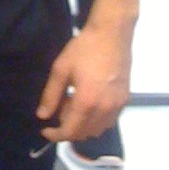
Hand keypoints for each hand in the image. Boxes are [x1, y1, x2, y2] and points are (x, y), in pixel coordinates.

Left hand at [34, 19, 130, 143]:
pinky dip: (97, 121)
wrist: (112, 34)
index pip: (70, 131)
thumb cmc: (83, 49)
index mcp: (86, 102)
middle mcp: (104, 109)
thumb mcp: (61, 69)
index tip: (45, 130)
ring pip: (98, 130)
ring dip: (83, 126)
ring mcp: (117, 106)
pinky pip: (109, 121)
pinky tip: (89, 104)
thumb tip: (43, 115)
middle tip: (59, 108)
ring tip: (73, 104)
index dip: (56, 135)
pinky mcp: (125, 100)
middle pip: (84, 134)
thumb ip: (51, 95)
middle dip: (68, 129)